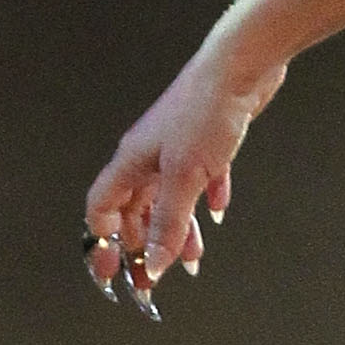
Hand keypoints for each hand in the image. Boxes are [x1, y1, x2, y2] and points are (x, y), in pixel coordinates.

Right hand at [83, 38, 285, 311]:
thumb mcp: (185, 177)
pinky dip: (207, 199)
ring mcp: (178, 147)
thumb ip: (168, 222)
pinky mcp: (209, 141)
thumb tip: (151, 265)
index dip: (104, 242)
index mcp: (131, 163)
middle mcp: (149, 156)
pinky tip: (218, 213)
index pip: (103, 209)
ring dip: (178, 229)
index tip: (113, 272)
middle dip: (144, 244)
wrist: (242, 67)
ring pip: (170, 198)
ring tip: (193, 258)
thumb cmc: (206, 113)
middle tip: (155, 277)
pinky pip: (202, 179)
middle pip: (136, 210)